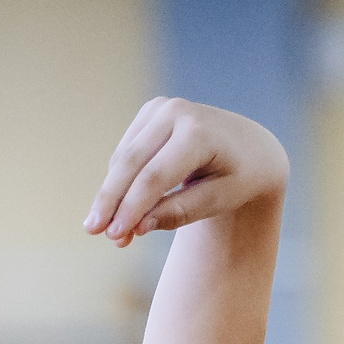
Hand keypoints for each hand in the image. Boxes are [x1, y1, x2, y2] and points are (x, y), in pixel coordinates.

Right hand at [85, 98, 288, 246]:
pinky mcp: (150, 112)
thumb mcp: (220, 199)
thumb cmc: (240, 178)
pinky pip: (127, 151)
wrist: (252, 146)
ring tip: (105, 230)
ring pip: (123, 157)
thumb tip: (137, 227)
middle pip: (132, 163)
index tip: (115, 235)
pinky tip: (118, 209)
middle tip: (92, 231)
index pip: (155, 176)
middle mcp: (176, 112)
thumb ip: (180, 212)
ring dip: (111, 194)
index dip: (131, 207)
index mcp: (199, 133)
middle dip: (110, 200)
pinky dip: (119, 180)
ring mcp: (160, 108)